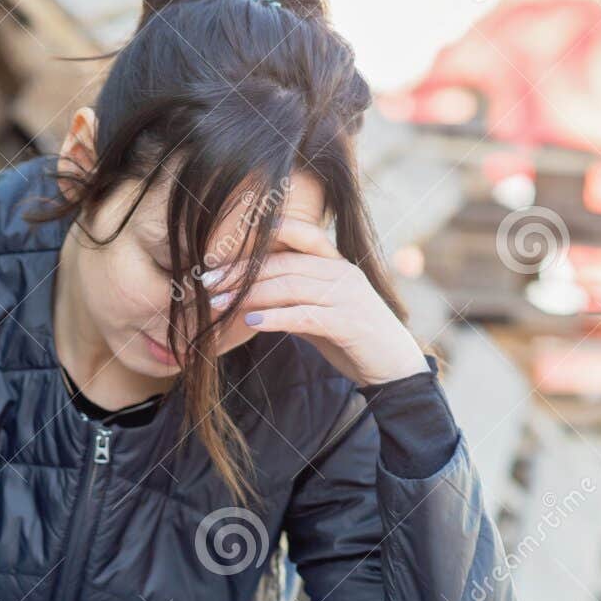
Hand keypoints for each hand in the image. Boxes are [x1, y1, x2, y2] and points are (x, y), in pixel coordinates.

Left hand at [205, 216, 428, 387]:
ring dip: (249, 295)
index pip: (295, 234)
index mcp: (335, 262)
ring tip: (218, 305)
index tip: (222, 252)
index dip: (257, 237)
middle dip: (241, 273)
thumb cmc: (352, 338)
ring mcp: (347, 296)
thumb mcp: (319, 312)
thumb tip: (252, 298)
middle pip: (283, 263)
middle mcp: (342, 272)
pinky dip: (275, 317)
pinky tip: (251, 321)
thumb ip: (292, 299)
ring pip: (290, 287)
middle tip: (208, 283)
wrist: (393, 366)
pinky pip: (304, 315)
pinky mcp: (349, 323)